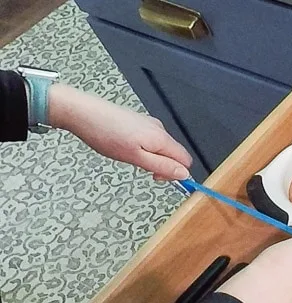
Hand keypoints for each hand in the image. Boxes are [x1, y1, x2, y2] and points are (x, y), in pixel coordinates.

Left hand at [48, 84, 191, 179]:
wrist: (82, 111)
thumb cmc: (105, 134)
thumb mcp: (135, 158)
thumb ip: (162, 166)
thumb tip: (184, 174)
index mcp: (161, 138)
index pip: (185, 160)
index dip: (176, 173)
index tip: (156, 178)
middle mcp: (159, 128)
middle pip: (174, 154)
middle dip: (162, 166)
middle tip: (139, 168)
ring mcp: (148, 123)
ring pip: (161, 148)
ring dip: (151, 158)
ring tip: (128, 156)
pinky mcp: (137, 121)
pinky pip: (150, 140)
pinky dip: (142, 149)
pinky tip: (124, 147)